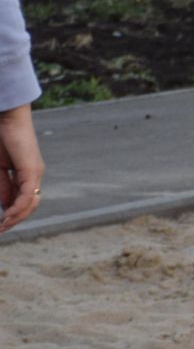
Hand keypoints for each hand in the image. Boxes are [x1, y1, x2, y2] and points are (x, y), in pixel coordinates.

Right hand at [0, 103, 44, 234]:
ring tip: (4, 226)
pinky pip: (27, 194)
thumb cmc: (2, 137)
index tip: (0, 224)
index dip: (10, 212)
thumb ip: (2, 185)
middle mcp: (34, 175)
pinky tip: (8, 216)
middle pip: (28, 204)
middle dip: (14, 219)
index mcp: (26, 173)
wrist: (6, 118)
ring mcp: (35, 173)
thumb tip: (3, 205)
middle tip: (2, 230)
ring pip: (30, 203)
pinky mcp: (32, 170)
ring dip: (16, 217)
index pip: (21, 199)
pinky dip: (18, 207)